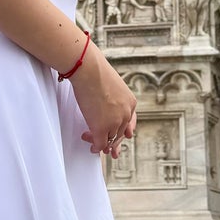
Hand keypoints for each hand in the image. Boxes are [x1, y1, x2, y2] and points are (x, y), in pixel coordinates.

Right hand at [67, 44, 136, 158]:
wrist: (89, 70)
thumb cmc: (95, 72)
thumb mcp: (112, 86)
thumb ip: (114, 98)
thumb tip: (105, 103)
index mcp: (130, 103)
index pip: (130, 122)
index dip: (124, 130)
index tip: (125, 136)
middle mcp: (126, 114)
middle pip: (121, 133)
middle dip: (114, 142)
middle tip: (110, 149)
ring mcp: (114, 122)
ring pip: (110, 140)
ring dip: (102, 143)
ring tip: (94, 144)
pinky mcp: (101, 128)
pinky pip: (100, 144)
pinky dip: (96, 147)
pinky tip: (92, 147)